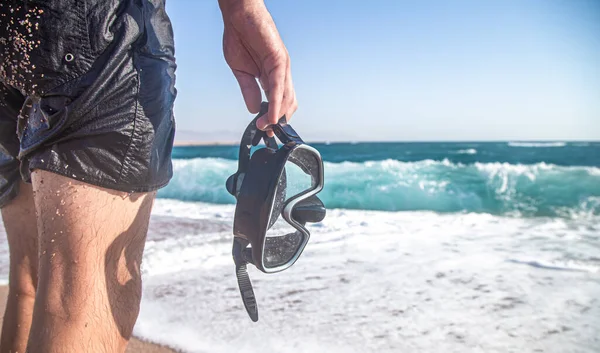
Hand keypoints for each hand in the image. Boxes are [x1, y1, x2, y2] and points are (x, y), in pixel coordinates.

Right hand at [220, 0, 296, 135]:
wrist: (237, 15)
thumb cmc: (239, 38)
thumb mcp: (241, 70)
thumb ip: (248, 90)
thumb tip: (253, 109)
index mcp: (272, 76)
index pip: (278, 103)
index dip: (273, 118)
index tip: (265, 133)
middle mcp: (281, 73)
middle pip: (287, 104)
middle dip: (277, 121)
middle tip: (266, 134)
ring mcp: (282, 67)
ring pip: (286, 98)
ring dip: (276, 116)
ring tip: (266, 128)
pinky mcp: (279, 60)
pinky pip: (279, 86)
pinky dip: (276, 103)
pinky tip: (270, 115)